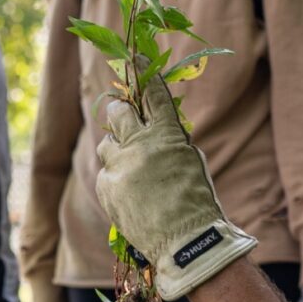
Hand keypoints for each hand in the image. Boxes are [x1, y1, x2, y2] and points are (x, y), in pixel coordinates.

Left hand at [95, 73, 257, 299]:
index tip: (136, 58)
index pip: (154, 94)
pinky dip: (115, 178)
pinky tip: (130, 193)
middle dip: (119, 109)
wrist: (185, 243)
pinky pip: (106, 173)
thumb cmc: (197, 202)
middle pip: (118, 112)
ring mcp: (120, 167)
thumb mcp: (190, 161)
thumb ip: (170, 140)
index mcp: (167, 135)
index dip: (144, 73)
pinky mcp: (107, 188)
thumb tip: (153, 128)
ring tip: (131, 167)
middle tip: (122, 112)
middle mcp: (139, 146)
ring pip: (107, 143)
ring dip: (116, 148)